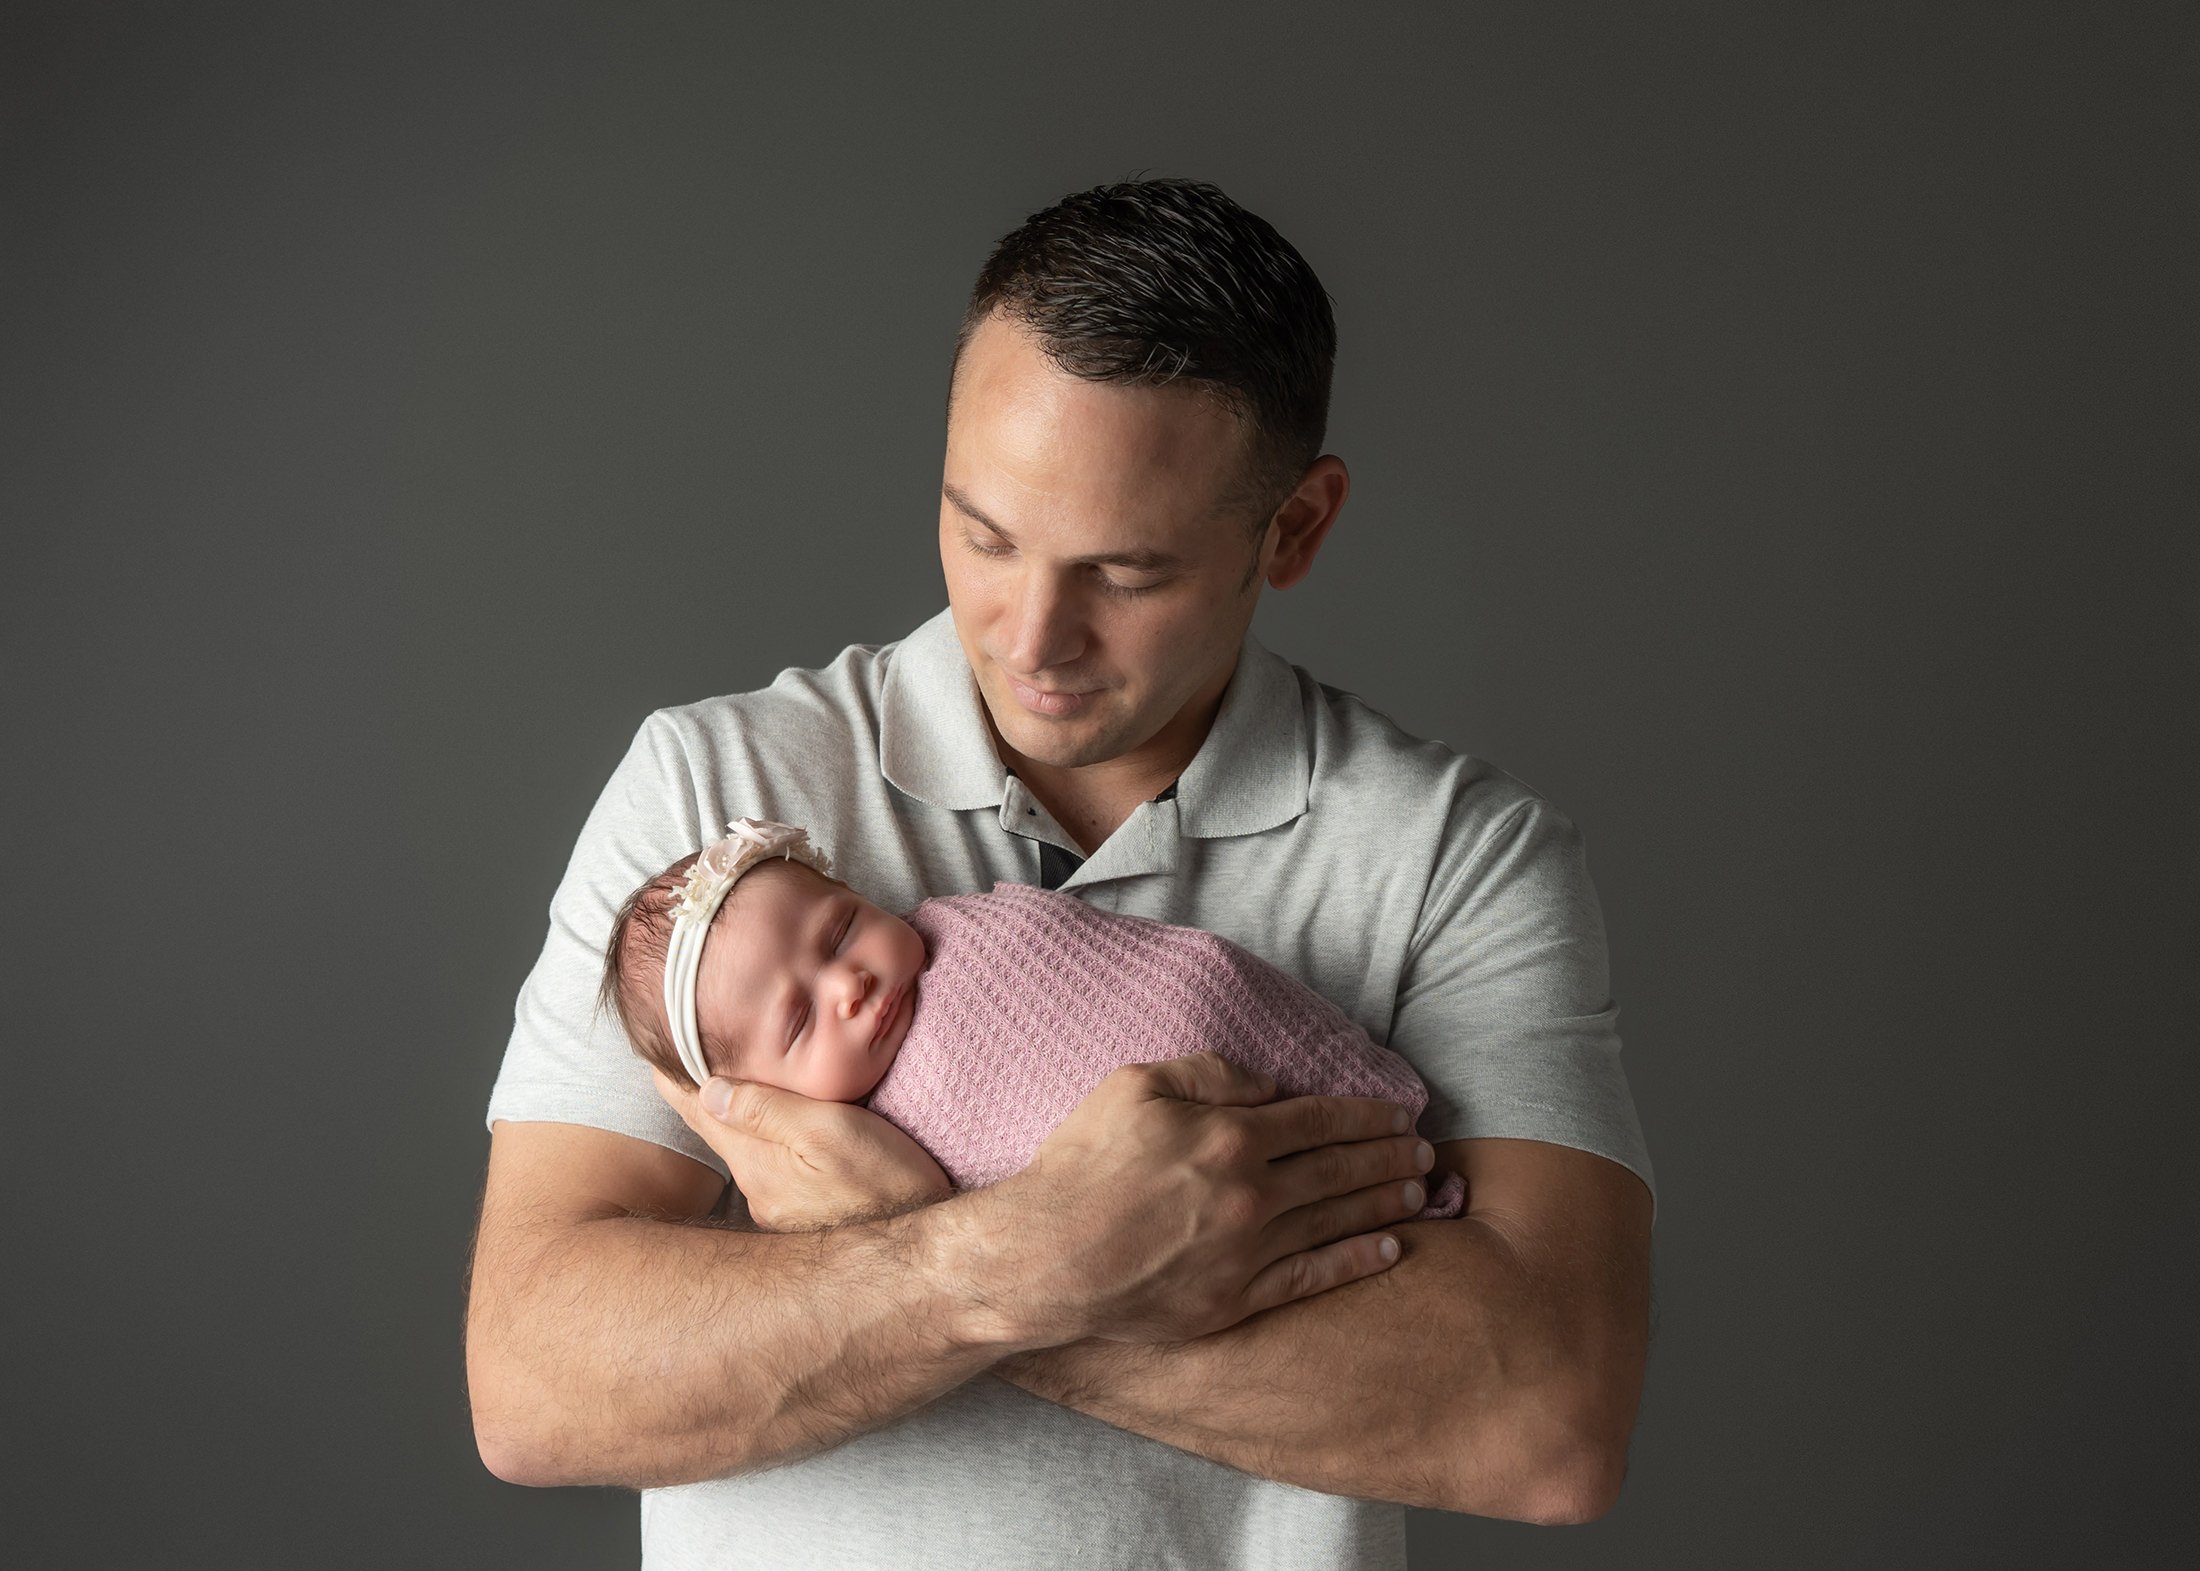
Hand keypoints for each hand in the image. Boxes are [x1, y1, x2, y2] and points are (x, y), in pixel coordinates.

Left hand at [651, 1068, 953, 1231]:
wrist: (925, 1258)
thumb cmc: (889, 1186)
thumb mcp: (831, 1133)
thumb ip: (768, 1111)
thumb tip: (708, 1090)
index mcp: (757, 1163)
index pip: (700, 1112)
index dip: (677, 1078)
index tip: (657, 1052)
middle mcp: (758, 1192)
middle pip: (718, 1132)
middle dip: (702, 1098)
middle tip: (685, 1059)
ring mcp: (780, 1211)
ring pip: (746, 1152)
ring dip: (737, 1122)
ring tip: (729, 1088)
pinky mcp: (807, 1220)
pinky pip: (773, 1170)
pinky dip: (766, 1145)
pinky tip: (778, 1134)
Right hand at [970, 1051, 1434, 1348]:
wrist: (1045, 1258)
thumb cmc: (1081, 1164)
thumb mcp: (1135, 1087)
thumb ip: (1209, 1074)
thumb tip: (1268, 1084)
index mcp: (1231, 1136)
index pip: (1319, 1119)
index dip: (1367, 1115)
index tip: (1400, 1112)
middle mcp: (1251, 1194)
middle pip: (1340, 1169)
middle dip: (1390, 1156)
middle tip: (1426, 1151)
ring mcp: (1247, 1253)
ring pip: (1336, 1221)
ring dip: (1385, 1203)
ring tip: (1421, 1191)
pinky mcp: (1235, 1300)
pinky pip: (1312, 1278)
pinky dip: (1356, 1262)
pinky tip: (1388, 1249)